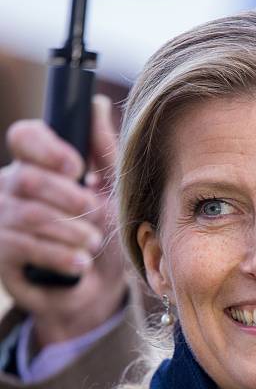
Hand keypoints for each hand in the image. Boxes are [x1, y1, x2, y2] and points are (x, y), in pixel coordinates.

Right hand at [0, 95, 127, 347]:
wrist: (96, 285)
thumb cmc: (103, 231)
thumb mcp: (111, 191)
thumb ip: (102, 151)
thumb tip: (97, 103)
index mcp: (37, 165)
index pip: (24, 137)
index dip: (48, 149)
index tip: (78, 168)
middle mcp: (10, 187)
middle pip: (28, 178)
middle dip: (70, 198)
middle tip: (95, 213)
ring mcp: (1, 220)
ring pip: (30, 215)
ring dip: (72, 231)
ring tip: (93, 243)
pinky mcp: (0, 253)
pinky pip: (24, 246)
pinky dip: (61, 255)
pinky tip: (80, 263)